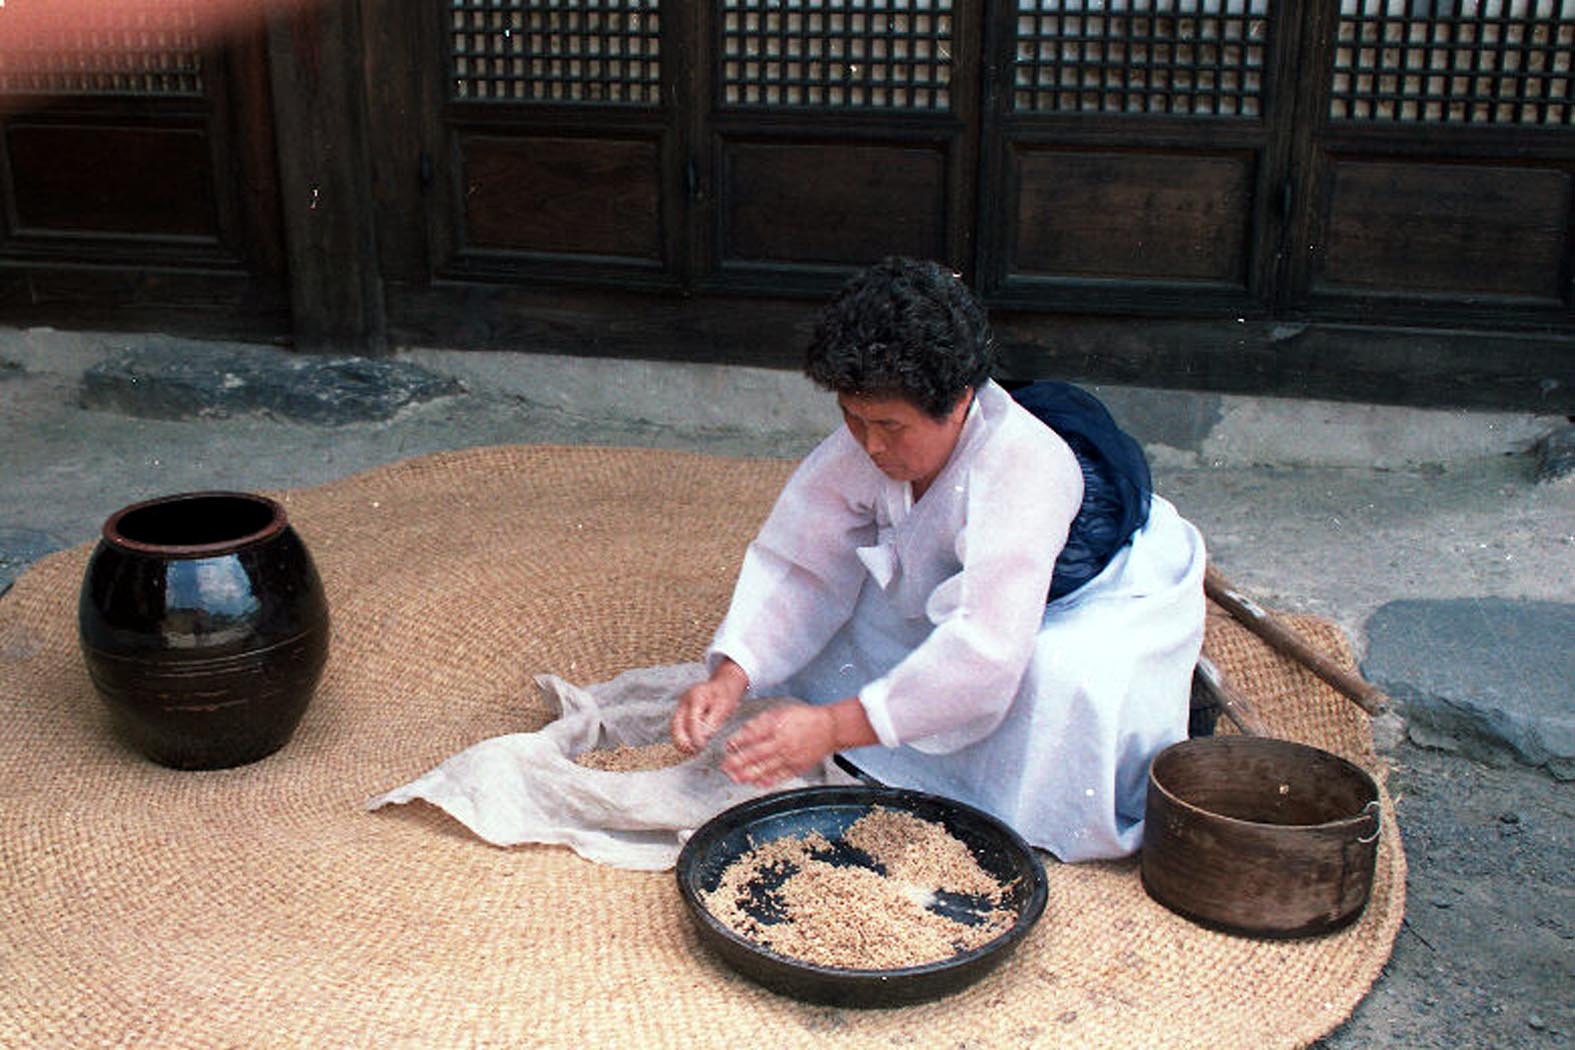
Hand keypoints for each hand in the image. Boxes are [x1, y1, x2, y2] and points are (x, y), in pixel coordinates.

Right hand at [671, 659, 747, 753]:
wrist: (722, 685)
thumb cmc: (725, 696)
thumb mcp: (724, 707)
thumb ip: (713, 722)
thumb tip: (703, 738)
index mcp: (696, 696)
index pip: (691, 718)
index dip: (695, 734)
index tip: (701, 746)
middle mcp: (684, 700)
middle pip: (676, 722)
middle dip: (680, 739)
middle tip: (690, 751)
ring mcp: (681, 706)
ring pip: (674, 726)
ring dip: (679, 740)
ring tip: (689, 752)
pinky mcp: (681, 712)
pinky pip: (677, 727)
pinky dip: (681, 737)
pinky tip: (689, 748)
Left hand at [721, 702, 837, 786]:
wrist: (830, 729)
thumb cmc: (804, 719)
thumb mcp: (780, 712)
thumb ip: (761, 722)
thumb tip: (744, 731)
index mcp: (778, 727)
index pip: (753, 735)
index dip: (738, 741)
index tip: (727, 746)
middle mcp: (782, 743)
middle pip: (756, 755)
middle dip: (738, 762)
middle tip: (724, 766)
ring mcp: (790, 757)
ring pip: (766, 769)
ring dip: (748, 774)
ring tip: (735, 777)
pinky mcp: (797, 768)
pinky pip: (780, 777)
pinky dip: (767, 781)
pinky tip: (756, 783)